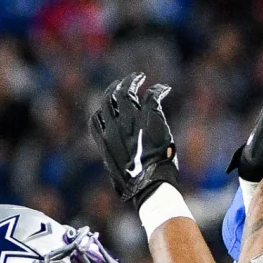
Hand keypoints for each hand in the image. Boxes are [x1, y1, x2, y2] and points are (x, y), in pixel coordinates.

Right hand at [89, 73, 178, 205]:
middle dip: (115, 87)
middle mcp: (114, 127)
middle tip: (125, 82)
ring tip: (140, 76)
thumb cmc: (137, 186)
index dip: (105, 109)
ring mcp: (131, 121)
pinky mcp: (150, 118)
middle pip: (109, 98)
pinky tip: (165, 89)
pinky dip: (159, 90)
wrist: (150, 186)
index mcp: (104, 141)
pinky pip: (152, 96)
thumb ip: (116, 161)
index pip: (97, 117)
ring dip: (132, 81)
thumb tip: (118, 169)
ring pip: (126, 92)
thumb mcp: (117, 174)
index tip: (114, 105)